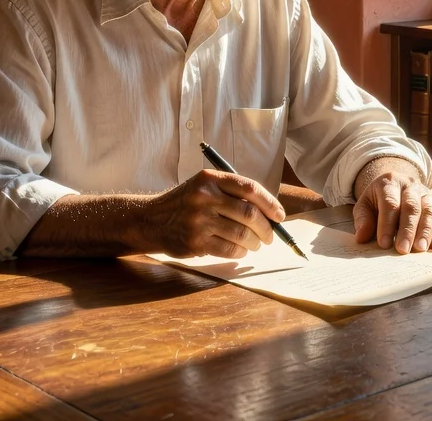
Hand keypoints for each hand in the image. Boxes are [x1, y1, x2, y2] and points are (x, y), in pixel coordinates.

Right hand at [139, 169, 284, 258]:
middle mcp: (205, 196)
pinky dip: (240, 252)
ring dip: (255, 242)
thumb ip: (231, 193)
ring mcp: (199, 220)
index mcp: (211, 178)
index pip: (249, 188)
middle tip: (270, 236)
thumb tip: (268, 212)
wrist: (151, 220)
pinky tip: (240, 251)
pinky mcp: (195, 242)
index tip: (279, 215)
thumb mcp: (204, 186)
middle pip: (249, 213)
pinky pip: (229, 249)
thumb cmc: (186, 203)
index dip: (270, 203)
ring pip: (242, 234)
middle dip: (266, 228)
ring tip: (256, 244)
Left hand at [353, 165, 431, 253]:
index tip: (384, 244)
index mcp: (389, 182)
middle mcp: (410, 185)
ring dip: (425, 231)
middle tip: (402, 250)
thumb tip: (361, 238)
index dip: (387, 224)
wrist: (396, 185)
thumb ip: (363, 219)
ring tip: (419, 249)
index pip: (390, 203)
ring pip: (428, 210)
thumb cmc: (378, 200)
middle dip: (407, 230)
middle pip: (411, 207)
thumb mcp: (365, 204)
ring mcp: (425, 194)